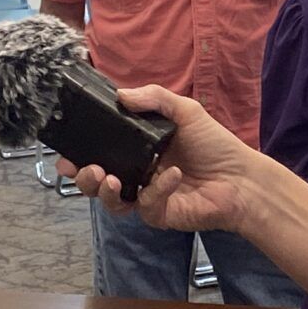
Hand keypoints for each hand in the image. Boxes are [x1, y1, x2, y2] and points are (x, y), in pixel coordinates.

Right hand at [64, 85, 261, 235]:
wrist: (242, 178)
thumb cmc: (214, 145)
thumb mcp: (185, 111)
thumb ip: (154, 99)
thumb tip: (120, 94)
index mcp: (137, 150)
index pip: (101, 153)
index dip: (80, 155)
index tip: (65, 154)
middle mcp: (137, 175)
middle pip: (98, 182)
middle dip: (84, 178)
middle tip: (85, 170)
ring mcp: (146, 197)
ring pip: (112, 202)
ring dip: (104, 191)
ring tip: (108, 178)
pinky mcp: (160, 214)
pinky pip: (146, 205)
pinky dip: (156, 189)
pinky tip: (171, 175)